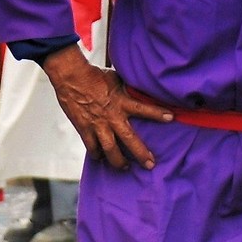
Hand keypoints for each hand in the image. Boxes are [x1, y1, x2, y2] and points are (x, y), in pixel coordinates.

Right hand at [43, 48, 172, 170]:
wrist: (71, 77)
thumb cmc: (93, 75)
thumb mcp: (115, 79)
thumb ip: (125, 88)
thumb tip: (135, 88)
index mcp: (121, 102)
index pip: (144, 109)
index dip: (158, 113)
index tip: (171, 118)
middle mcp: (112, 116)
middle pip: (129, 139)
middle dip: (141, 153)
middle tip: (150, 164)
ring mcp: (98, 125)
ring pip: (110, 149)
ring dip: (118, 161)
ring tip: (124, 167)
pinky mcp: (84, 128)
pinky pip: (91, 147)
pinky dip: (96, 154)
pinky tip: (99, 158)